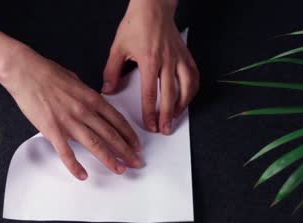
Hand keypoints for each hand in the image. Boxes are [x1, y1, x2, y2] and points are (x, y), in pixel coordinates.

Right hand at [0, 47, 142, 179]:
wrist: (25, 72)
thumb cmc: (47, 73)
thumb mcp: (76, 81)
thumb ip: (87, 96)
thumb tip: (94, 105)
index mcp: (91, 98)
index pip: (117, 120)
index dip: (129, 134)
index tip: (136, 144)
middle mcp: (84, 111)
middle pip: (111, 134)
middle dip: (126, 150)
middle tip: (136, 162)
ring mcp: (69, 121)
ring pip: (94, 144)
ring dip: (109, 159)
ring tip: (120, 169)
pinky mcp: (52, 130)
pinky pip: (66, 152)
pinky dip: (75, 166)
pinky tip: (82, 175)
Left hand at [102, 0, 198, 134]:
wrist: (153, 7)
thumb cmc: (136, 25)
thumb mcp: (118, 48)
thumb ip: (112, 72)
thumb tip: (108, 91)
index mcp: (149, 61)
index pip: (150, 93)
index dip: (150, 112)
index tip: (150, 125)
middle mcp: (167, 61)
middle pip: (170, 95)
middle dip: (168, 115)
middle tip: (165, 129)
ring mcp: (179, 58)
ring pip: (187, 87)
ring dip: (183, 105)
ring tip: (177, 117)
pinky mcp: (186, 55)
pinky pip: (194, 76)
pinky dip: (192, 90)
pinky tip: (187, 99)